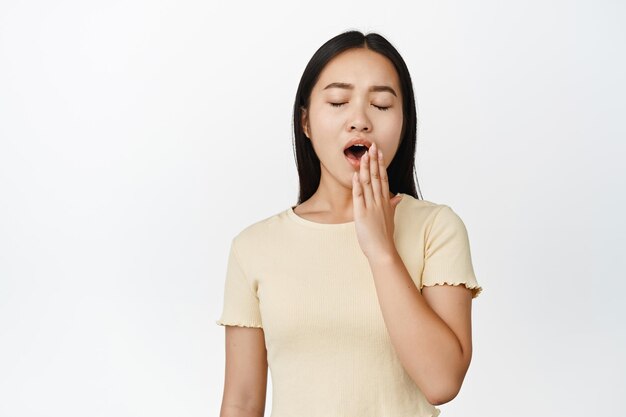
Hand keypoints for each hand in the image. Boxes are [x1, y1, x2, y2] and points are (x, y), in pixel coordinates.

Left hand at [352, 142, 403, 261]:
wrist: (383, 251)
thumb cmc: (385, 237)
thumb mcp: (391, 218)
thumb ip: (393, 206)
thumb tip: (399, 197)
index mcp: (385, 202)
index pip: (383, 178)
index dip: (380, 164)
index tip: (379, 152)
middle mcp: (379, 202)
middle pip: (377, 177)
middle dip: (374, 160)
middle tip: (372, 146)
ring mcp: (371, 207)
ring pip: (368, 183)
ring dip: (365, 168)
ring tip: (363, 155)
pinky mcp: (362, 214)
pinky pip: (359, 196)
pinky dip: (357, 185)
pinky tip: (355, 175)